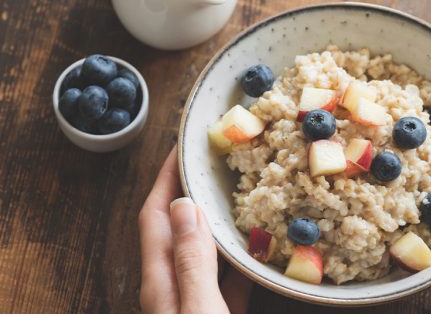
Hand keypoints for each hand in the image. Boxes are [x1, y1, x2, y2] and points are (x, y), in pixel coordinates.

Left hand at [139, 147, 252, 313]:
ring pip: (207, 250)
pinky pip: (230, 278)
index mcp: (161, 282)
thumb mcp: (199, 309)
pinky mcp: (218, 312)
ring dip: (219, 221)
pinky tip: (259, 248)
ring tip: (241, 194)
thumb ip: (193, 263)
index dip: (167, 177)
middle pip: (179, 227)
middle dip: (193, 191)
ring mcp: (195, 301)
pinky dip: (242, 259)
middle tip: (217, 162)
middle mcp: (173, 287)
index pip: (156, 215)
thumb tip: (184, 206)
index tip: (182, 147)